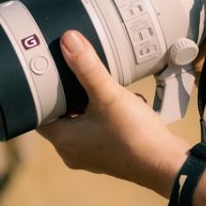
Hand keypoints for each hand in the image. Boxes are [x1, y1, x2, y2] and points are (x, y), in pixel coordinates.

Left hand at [38, 30, 188, 196]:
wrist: (166, 165)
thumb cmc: (134, 135)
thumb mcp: (109, 95)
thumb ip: (88, 67)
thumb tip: (68, 40)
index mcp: (64, 140)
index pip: (39, 113)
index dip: (42, 93)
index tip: (48, 73)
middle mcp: (72, 151)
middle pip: (61, 115)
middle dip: (71, 95)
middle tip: (79, 74)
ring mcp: (91, 154)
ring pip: (81, 120)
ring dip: (91, 103)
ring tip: (104, 88)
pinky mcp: (109, 153)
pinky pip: (98, 128)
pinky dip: (106, 114)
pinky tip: (123, 104)